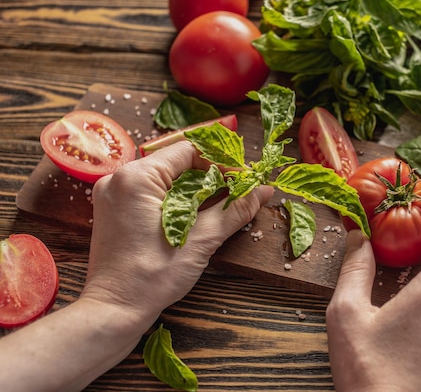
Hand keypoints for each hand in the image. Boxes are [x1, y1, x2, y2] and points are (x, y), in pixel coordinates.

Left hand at [81, 141, 273, 325]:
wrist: (113, 311)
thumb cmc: (152, 277)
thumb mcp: (201, 241)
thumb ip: (234, 210)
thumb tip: (264, 191)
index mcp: (136, 177)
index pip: (188, 151)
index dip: (221, 162)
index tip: (244, 178)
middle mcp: (119, 178)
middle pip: (176, 163)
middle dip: (211, 176)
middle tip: (239, 191)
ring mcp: (113, 194)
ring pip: (165, 178)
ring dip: (195, 188)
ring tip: (222, 204)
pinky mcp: (114, 211)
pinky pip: (151, 193)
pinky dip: (177, 199)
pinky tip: (197, 214)